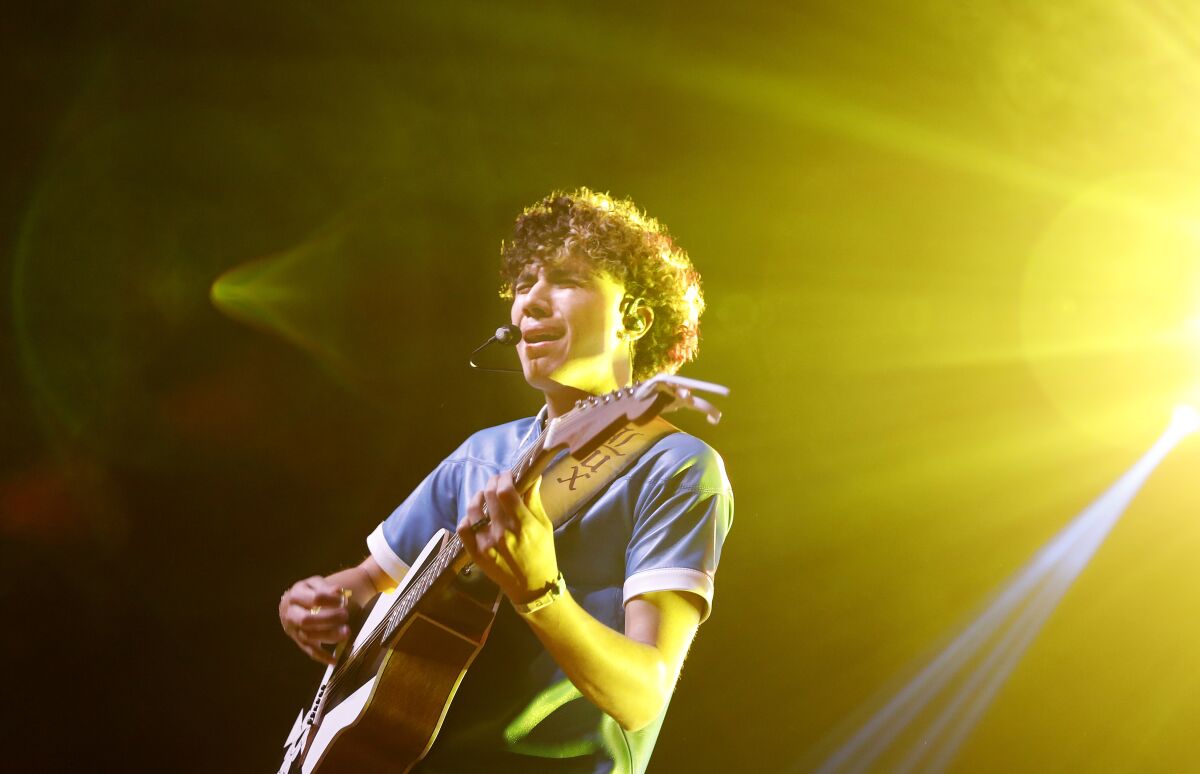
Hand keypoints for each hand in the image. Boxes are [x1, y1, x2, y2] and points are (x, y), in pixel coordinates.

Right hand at [279, 576, 351, 664]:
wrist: (299, 600)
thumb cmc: (311, 591)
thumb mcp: (316, 583)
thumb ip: (326, 587)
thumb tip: (337, 591)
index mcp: (296, 594)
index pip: (315, 598)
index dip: (332, 600)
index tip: (344, 600)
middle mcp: (290, 613)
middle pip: (306, 620)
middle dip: (328, 619)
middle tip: (345, 616)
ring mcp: (292, 629)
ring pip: (308, 636)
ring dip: (328, 636)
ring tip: (346, 633)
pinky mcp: (298, 640)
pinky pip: (309, 650)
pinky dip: (321, 656)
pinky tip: (334, 660)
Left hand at [456, 472, 558, 604]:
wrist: (532, 587)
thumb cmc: (543, 554)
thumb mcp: (544, 526)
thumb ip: (534, 501)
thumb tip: (532, 477)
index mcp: (522, 525)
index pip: (505, 491)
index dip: (504, 478)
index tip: (508, 475)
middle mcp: (502, 532)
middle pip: (489, 496)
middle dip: (493, 482)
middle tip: (497, 481)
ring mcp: (486, 544)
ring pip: (473, 510)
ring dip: (478, 497)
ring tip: (483, 495)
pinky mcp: (476, 554)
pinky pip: (463, 530)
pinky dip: (467, 518)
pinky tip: (474, 516)